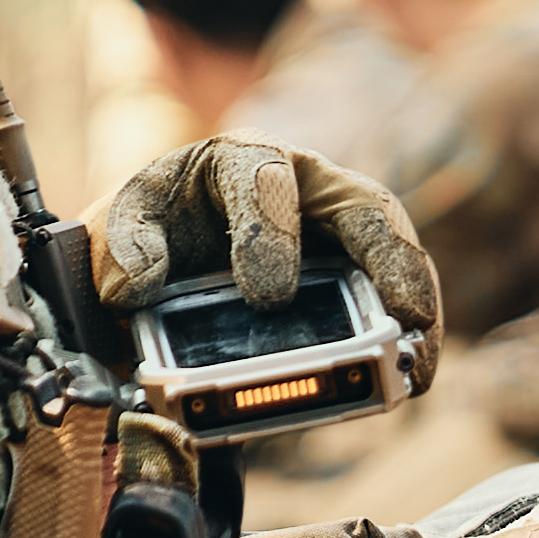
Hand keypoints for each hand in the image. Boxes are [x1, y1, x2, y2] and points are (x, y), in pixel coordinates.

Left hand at [90, 137, 443, 336]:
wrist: (170, 264)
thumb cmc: (157, 235)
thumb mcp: (123, 226)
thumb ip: (122, 244)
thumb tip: (138, 285)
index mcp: (240, 160)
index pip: (263, 177)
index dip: (269, 235)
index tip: (266, 298)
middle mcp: (308, 185)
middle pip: (364, 207)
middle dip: (390, 260)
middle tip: (404, 314)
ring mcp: (344, 231)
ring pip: (396, 253)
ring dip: (415, 305)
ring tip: (416, 362)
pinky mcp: (363, 275)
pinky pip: (402, 296)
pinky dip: (413, 338)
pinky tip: (414, 377)